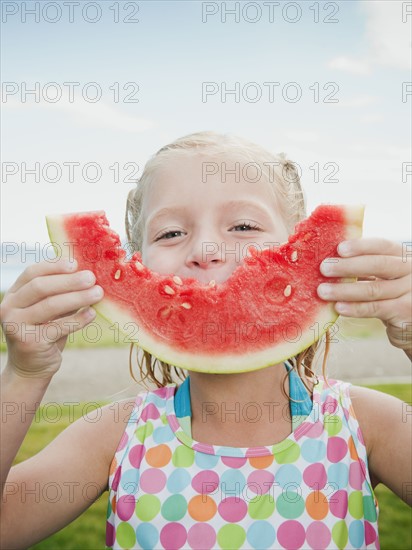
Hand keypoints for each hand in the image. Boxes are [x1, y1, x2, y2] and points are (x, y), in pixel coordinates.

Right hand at [0, 259, 103, 378]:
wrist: (31, 368)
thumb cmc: (45, 332)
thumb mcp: (48, 310)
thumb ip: (60, 293)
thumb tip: (87, 274)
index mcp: (14, 295)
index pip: (32, 273)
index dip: (55, 266)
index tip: (76, 263)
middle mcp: (9, 308)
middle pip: (41, 287)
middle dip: (69, 281)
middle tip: (91, 278)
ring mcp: (16, 325)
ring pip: (50, 306)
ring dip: (78, 297)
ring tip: (98, 293)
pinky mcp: (29, 342)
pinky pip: (59, 327)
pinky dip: (78, 319)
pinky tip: (92, 314)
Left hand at [317, 238, 411, 357]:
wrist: (411, 323)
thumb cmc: (391, 295)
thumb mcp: (384, 276)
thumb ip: (365, 267)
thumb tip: (330, 260)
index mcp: (403, 257)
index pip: (383, 246)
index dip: (361, 246)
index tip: (339, 248)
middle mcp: (411, 272)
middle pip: (379, 265)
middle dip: (348, 266)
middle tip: (324, 268)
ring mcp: (410, 292)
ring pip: (373, 289)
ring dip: (344, 290)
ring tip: (323, 291)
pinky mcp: (405, 312)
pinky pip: (375, 309)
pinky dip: (355, 308)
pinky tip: (338, 307)